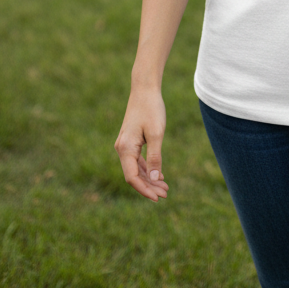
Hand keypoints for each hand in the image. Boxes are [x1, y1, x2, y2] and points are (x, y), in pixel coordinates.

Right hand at [114, 87, 168, 201]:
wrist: (144, 89)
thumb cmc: (151, 109)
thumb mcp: (156, 134)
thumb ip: (155, 157)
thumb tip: (154, 178)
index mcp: (125, 148)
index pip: (132, 177)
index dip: (145, 190)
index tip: (158, 198)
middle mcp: (122, 149)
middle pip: (134, 175)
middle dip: (149, 186)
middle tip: (166, 194)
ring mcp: (125, 145)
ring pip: (135, 169)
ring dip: (149, 179)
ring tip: (165, 187)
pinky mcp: (130, 142)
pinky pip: (136, 161)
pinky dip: (147, 169)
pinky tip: (158, 175)